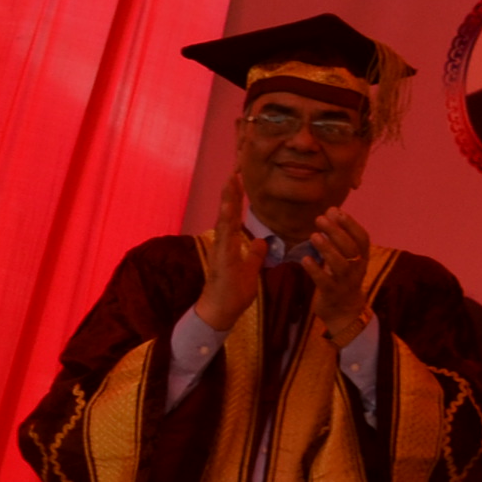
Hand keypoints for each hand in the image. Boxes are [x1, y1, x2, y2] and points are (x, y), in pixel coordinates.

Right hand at [189, 177, 261, 330]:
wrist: (220, 312)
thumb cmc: (233, 293)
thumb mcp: (250, 270)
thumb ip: (254, 255)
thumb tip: (262, 242)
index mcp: (229, 244)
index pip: (234, 216)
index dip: (236, 197)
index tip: (239, 178)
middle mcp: (222, 244)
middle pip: (227, 212)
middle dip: (231, 192)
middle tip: (234, 170)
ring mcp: (220, 250)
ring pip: (223, 220)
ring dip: (227, 200)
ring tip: (230, 181)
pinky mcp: (221, 259)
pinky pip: (224, 237)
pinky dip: (226, 221)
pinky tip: (228, 207)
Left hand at [310, 208, 374, 343]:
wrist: (344, 311)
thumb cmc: (342, 278)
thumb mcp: (345, 257)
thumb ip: (339, 236)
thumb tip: (332, 210)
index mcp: (362, 258)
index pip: (362, 239)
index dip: (351, 224)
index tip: (336, 212)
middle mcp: (357, 269)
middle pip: (351, 248)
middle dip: (336, 232)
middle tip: (320, 219)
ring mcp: (346, 282)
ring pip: (341, 264)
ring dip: (328, 249)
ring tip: (314, 236)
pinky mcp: (332, 294)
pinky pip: (325, 281)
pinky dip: (315, 270)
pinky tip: (305, 259)